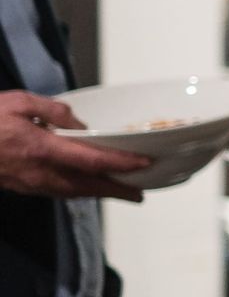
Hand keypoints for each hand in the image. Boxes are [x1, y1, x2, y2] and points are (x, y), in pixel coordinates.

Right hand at [0, 91, 146, 201]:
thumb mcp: (18, 102)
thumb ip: (53, 110)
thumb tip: (77, 122)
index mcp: (40, 149)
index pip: (91, 160)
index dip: (120, 164)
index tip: (141, 164)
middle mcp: (38, 171)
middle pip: (86, 186)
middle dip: (116, 191)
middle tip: (139, 194)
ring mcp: (28, 183)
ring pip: (71, 193)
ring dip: (97, 194)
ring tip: (119, 193)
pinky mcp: (21, 186)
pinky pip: (55, 192)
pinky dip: (76, 192)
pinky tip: (84, 188)